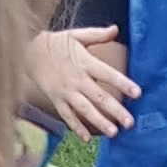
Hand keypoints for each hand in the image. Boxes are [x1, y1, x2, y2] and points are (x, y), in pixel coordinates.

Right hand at [24, 26, 138, 137]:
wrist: (28, 52)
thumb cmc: (56, 43)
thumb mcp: (76, 36)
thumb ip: (97, 34)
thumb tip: (116, 28)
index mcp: (85, 62)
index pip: (107, 74)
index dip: (123, 83)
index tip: (138, 93)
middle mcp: (77, 79)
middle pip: (99, 96)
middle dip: (115, 110)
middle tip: (130, 123)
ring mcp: (66, 91)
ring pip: (84, 109)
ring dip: (99, 121)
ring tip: (114, 133)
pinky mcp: (56, 99)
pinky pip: (67, 115)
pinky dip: (76, 127)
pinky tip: (87, 138)